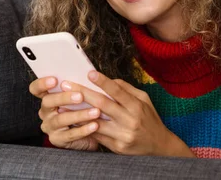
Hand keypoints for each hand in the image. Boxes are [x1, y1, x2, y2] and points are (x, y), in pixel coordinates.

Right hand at [29, 76, 100, 150]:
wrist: (91, 135)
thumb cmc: (85, 109)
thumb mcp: (82, 97)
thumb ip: (80, 87)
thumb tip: (91, 74)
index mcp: (49, 97)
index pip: (36, 89)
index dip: (42, 83)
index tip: (54, 79)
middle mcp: (45, 112)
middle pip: (48, 102)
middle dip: (64, 98)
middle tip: (80, 96)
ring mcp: (50, 126)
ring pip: (61, 119)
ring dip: (79, 115)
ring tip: (95, 112)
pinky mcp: (57, 139)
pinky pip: (70, 135)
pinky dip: (84, 129)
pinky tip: (95, 125)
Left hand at [61, 71, 194, 156]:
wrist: (159, 146)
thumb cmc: (149, 119)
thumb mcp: (144, 100)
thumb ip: (127, 89)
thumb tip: (109, 80)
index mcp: (136, 106)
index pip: (117, 91)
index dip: (103, 81)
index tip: (89, 73)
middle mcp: (130, 120)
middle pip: (102, 104)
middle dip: (82, 93)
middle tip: (66, 85)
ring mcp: (122, 135)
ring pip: (96, 122)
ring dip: (77, 112)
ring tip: (62, 104)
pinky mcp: (117, 147)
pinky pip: (97, 136)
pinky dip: (83, 127)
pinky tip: (72, 121)